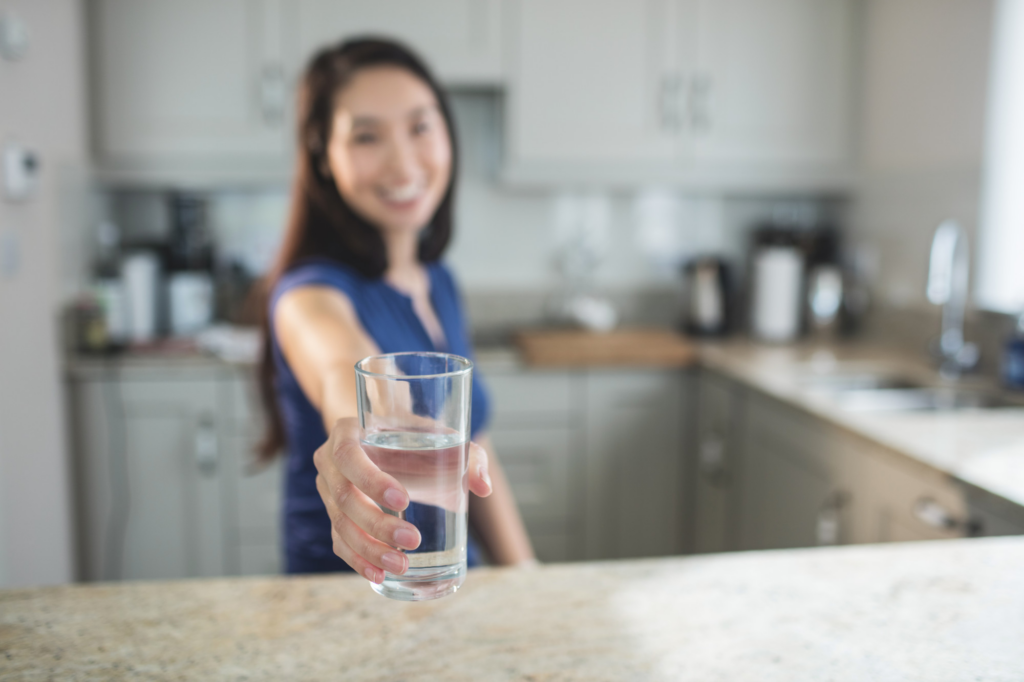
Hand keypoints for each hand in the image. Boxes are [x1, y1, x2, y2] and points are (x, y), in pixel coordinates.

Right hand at [313, 417, 492, 583]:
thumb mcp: (444, 438)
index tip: (404, 501)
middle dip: (377, 525)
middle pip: (344, 497)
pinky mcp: (335, 516)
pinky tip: (379, 575)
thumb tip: (483, 487)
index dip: (371, 481)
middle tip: (411, 540)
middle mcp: (330, 461)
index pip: (348, 456)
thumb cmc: (419, 438)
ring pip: (340, 525)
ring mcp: (328, 491)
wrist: (395, 444)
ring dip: (369, 550)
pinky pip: (339, 542)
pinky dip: (358, 561)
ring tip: (400, 565)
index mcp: (348, 431)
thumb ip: (470, 456)